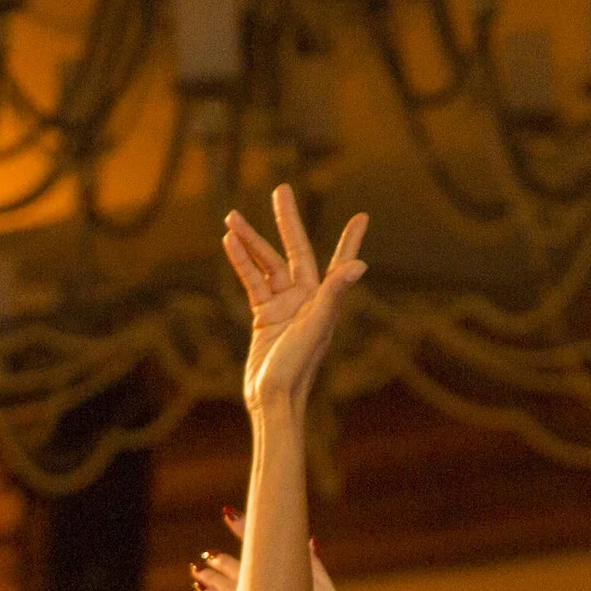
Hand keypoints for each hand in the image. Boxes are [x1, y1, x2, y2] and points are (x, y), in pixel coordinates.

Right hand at [224, 185, 366, 416]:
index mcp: (324, 300)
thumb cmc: (298, 367)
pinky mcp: (263, 318)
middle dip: (286, 222)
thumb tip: (359, 266)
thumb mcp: (317, 327)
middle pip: (294, 252)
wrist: (272, 400)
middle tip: (281, 190)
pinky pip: (251, 283)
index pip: (337, 262)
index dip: (349, 240)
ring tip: (232, 217)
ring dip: (250, 242)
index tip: (361, 218)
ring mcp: (283, 307)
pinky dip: (241, 264)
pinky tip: (229, 244)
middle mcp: (306, 299)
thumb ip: (334, 293)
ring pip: (266, 265)